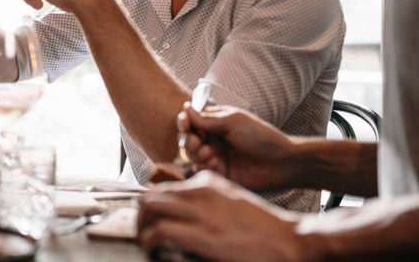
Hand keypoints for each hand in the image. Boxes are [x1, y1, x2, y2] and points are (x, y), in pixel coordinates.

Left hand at [137, 171, 304, 261]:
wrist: (292, 241)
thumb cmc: (266, 230)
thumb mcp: (233, 205)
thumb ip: (210, 205)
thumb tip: (189, 217)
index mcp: (209, 184)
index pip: (166, 188)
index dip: (153, 206)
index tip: (151, 220)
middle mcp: (200, 192)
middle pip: (152, 194)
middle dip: (141, 215)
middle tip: (142, 232)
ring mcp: (200, 211)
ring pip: (149, 207)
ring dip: (141, 226)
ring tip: (145, 242)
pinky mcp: (201, 233)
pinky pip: (159, 230)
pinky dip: (149, 240)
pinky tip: (153, 249)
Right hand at [179, 103, 297, 190]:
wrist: (280, 163)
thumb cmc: (260, 137)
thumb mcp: (233, 121)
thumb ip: (207, 118)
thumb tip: (186, 108)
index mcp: (216, 123)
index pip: (192, 120)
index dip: (185, 122)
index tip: (185, 124)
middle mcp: (214, 139)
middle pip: (187, 138)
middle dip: (189, 140)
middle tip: (198, 142)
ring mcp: (215, 156)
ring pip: (191, 155)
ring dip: (195, 153)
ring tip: (209, 153)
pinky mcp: (218, 173)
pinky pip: (199, 170)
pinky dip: (202, 166)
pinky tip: (215, 163)